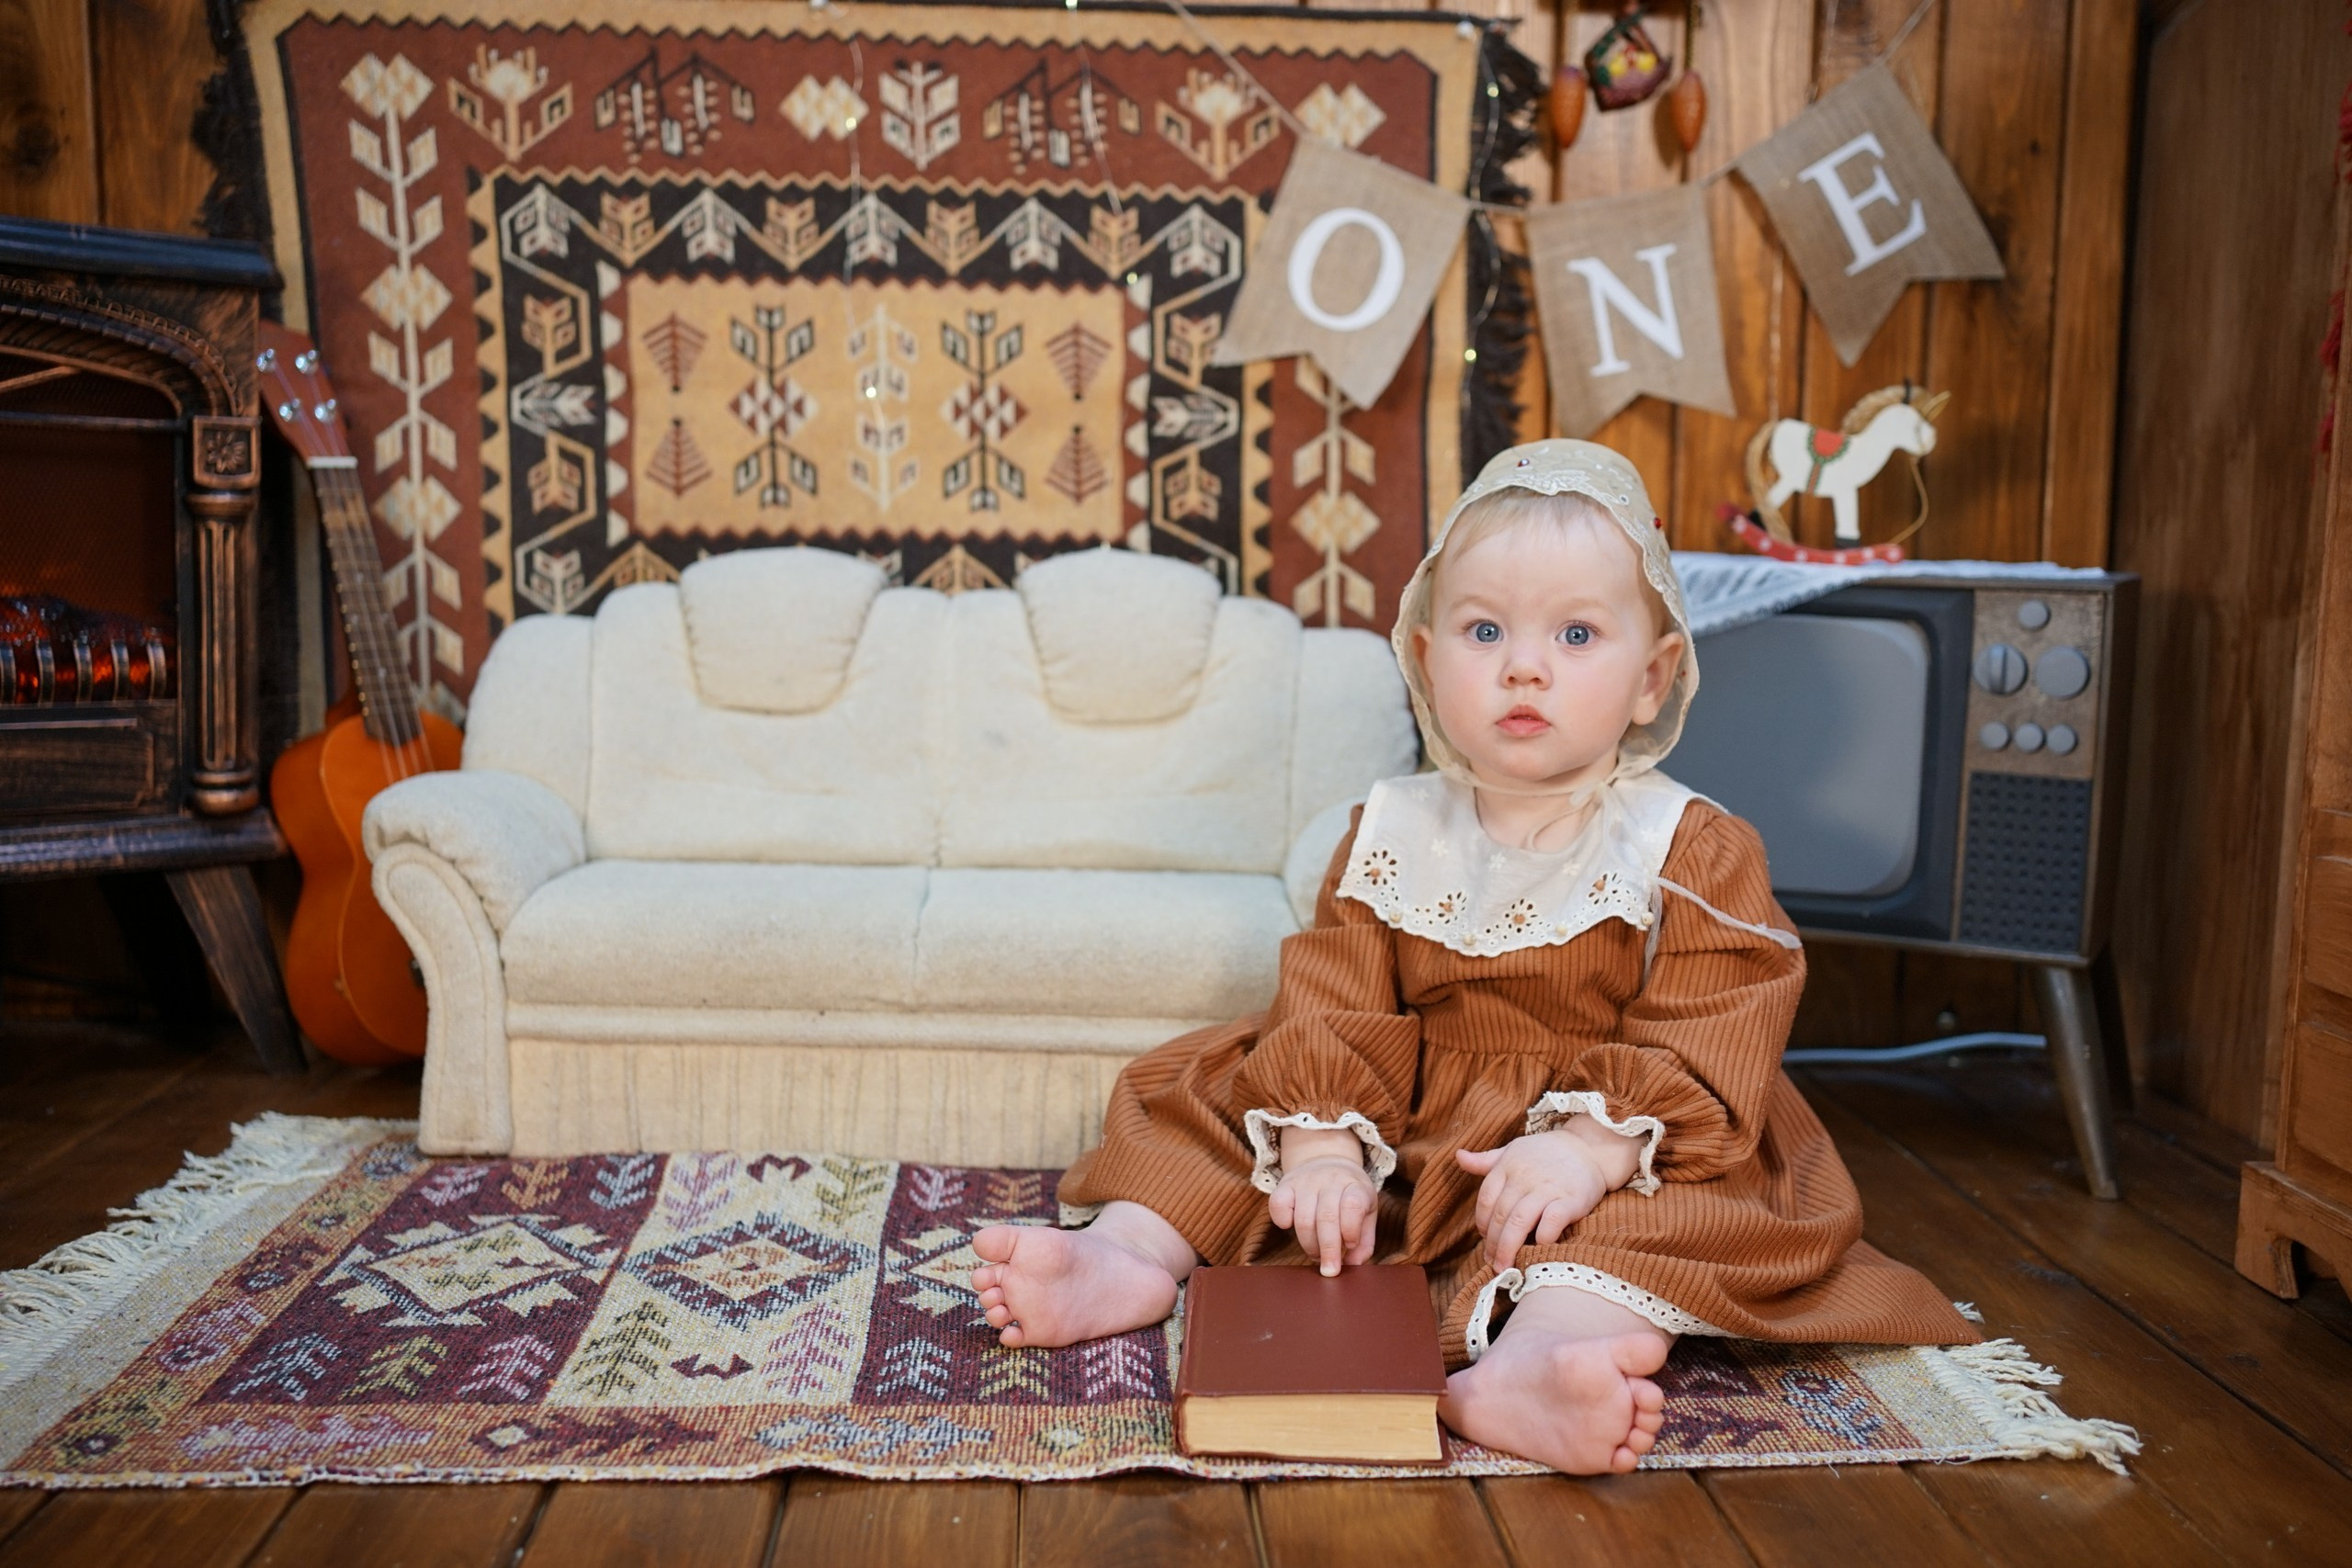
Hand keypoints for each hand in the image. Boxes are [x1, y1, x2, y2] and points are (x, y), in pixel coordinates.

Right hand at [1268, 1133, 1378, 1276]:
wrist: (1327, 1161)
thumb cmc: (1349, 1195)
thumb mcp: (1367, 1212)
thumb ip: (1364, 1240)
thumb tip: (1354, 1265)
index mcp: (1355, 1186)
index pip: (1352, 1206)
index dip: (1351, 1230)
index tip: (1350, 1246)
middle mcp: (1330, 1180)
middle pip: (1326, 1217)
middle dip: (1328, 1249)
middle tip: (1329, 1270)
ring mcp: (1306, 1181)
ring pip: (1303, 1218)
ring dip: (1309, 1244)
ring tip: (1316, 1254)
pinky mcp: (1285, 1184)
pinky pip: (1278, 1204)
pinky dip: (1282, 1221)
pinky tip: (1291, 1227)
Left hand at [1455, 1129, 1616, 1271]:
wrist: (1589, 1148)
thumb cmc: (1547, 1153)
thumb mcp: (1514, 1150)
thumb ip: (1486, 1161)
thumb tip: (1458, 1157)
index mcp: (1507, 1166)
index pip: (1485, 1200)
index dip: (1482, 1223)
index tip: (1485, 1239)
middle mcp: (1524, 1177)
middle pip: (1500, 1215)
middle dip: (1493, 1243)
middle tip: (1492, 1262)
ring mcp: (1547, 1188)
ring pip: (1519, 1222)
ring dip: (1508, 1247)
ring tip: (1504, 1266)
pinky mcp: (1570, 1199)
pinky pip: (1551, 1221)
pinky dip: (1542, 1238)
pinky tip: (1537, 1249)